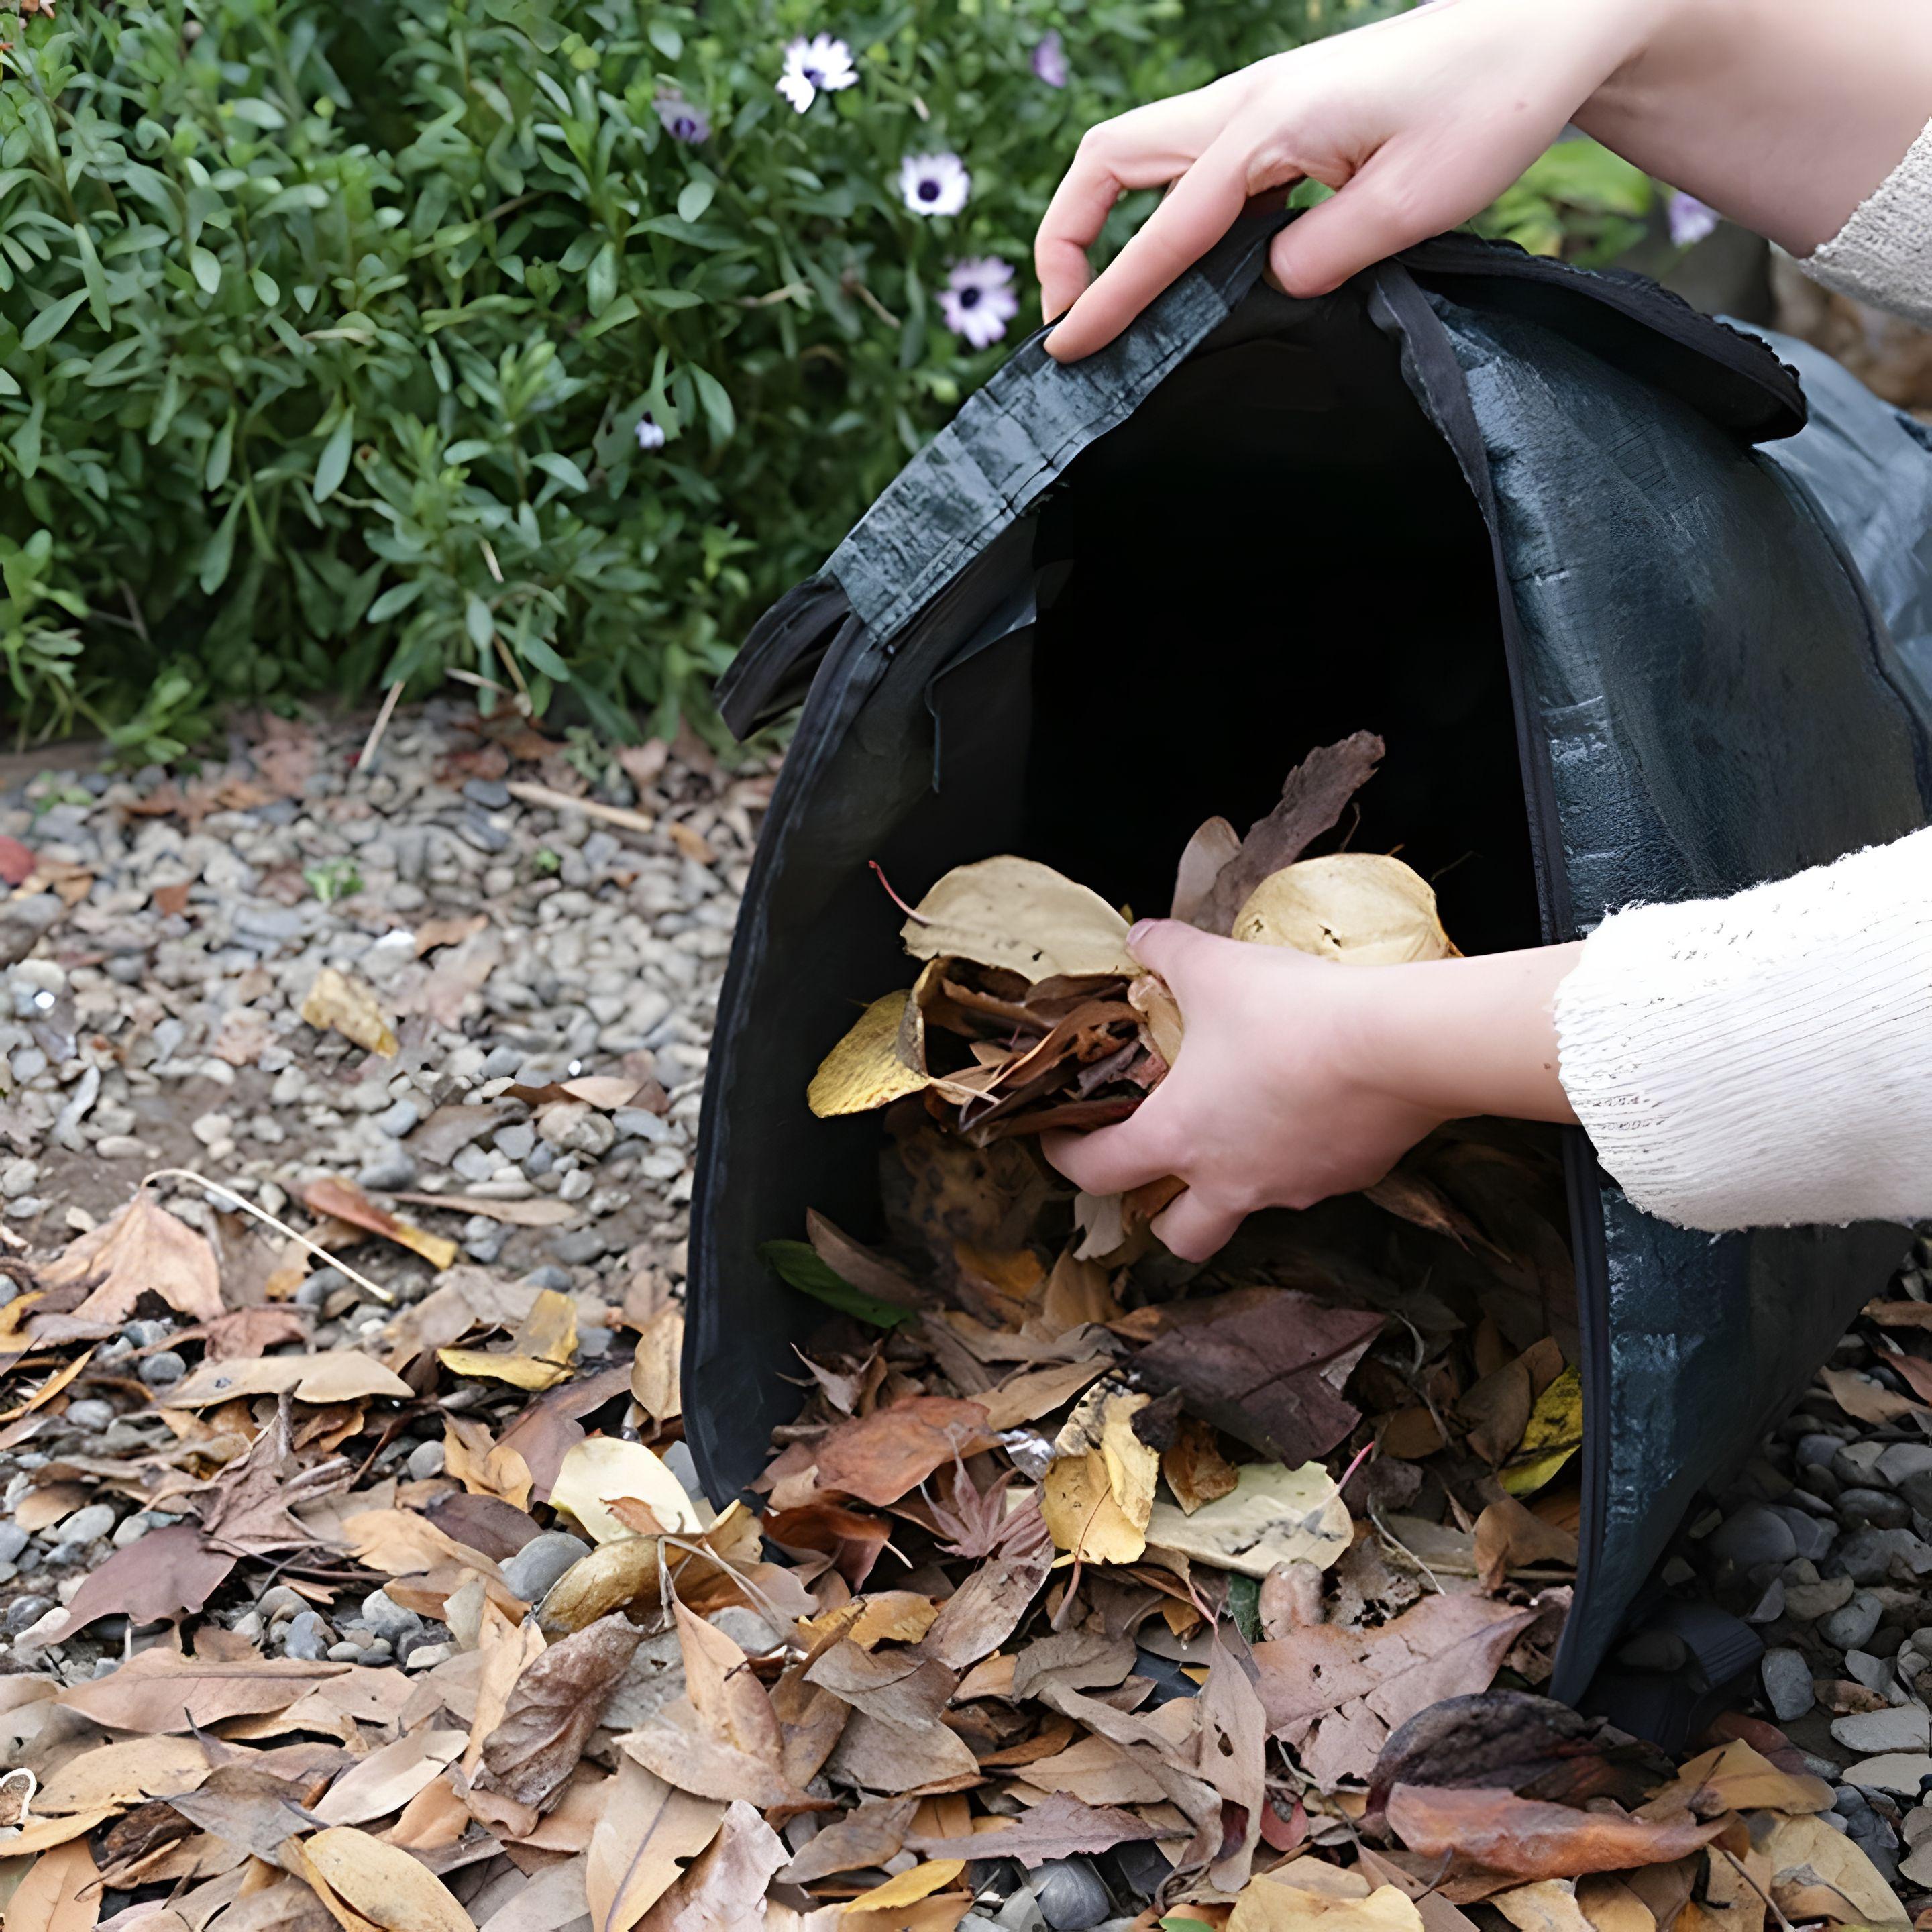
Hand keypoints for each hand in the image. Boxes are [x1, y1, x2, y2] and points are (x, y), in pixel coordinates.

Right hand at [1035, 0, 1931, 363]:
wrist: (1539, 27)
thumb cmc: (1490, 105)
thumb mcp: (1417, 203)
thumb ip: (1324, 254)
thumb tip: (1267, 285)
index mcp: (1269, 126)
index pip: (1163, 230)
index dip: (1112, 297)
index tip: (1070, 350)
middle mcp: (1245, 106)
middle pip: (1107, 159)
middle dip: (1067, 237)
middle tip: (1072, 319)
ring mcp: (1256, 105)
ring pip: (1136, 155)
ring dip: (1103, 224)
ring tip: (1109, 302)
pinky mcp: (1276, 119)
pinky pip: (1185, 165)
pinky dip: (1154, 215)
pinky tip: (1185, 272)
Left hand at [1041, 920, 1580, 1260]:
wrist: (1397, 1044)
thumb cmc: (1292, 1012)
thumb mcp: (1213, 966)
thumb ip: (1166, 951)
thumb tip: (1141, 937)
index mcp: (1179, 1136)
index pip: (1099, 1172)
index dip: (1066, 1160)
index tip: (1058, 1144)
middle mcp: (1229, 1180)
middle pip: (1178, 1236)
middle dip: (1160, 1217)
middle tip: (1160, 1175)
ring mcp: (1290, 1188)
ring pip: (1248, 1210)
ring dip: (1234, 1184)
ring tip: (1242, 1130)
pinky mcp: (1346, 1179)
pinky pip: (1310, 1181)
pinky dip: (1298, 1158)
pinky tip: (1310, 1109)